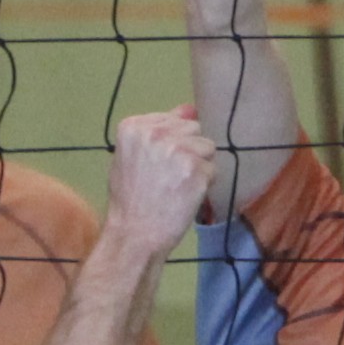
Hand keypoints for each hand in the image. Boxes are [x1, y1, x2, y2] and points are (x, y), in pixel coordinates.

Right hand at [104, 106, 214, 256]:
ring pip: (207, 148)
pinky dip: (204, 186)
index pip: (173, 119)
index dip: (171, 144)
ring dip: (198, 167)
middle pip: (193, 130)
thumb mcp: (132, 157)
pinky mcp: (196, 170)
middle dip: (187, 152)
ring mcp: (177, 150)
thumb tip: (189, 109)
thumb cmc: (130, 199)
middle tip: (168, 178)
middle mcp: (155, 133)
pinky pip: (213, 169)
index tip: (157, 166)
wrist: (134, 235)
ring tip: (177, 187)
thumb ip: (158, 130)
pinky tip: (184, 197)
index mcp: (134, 126)